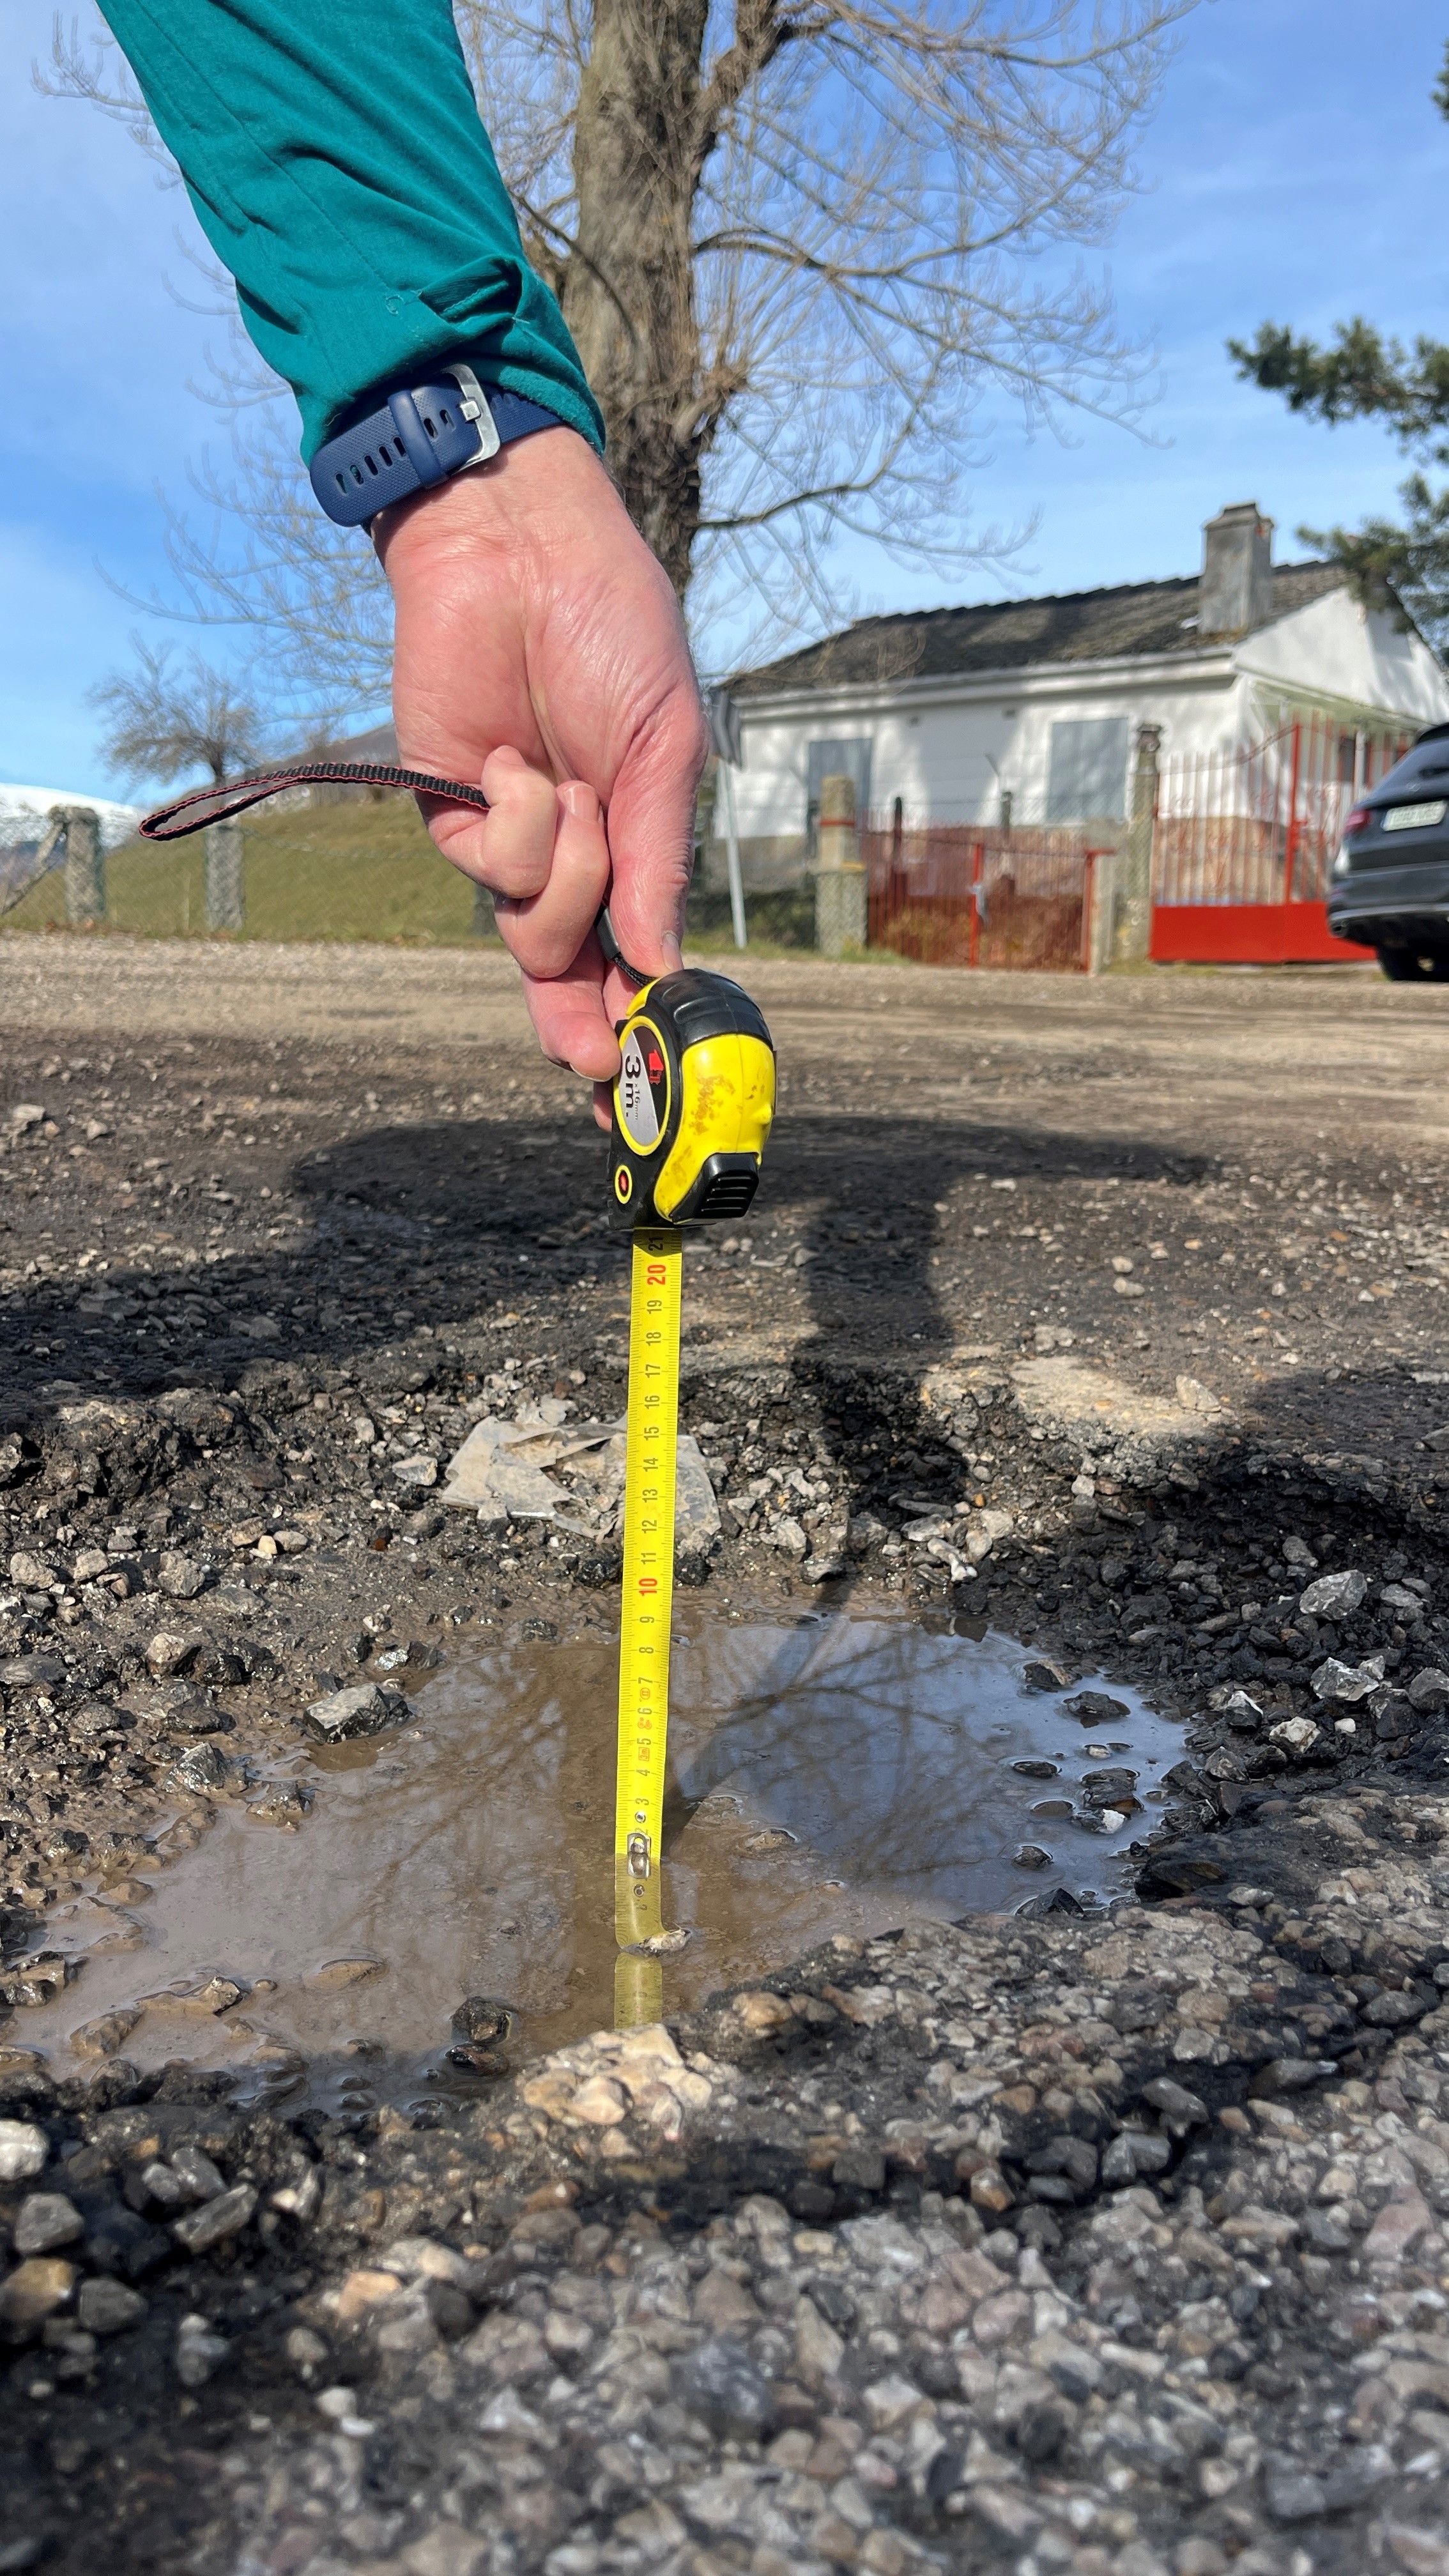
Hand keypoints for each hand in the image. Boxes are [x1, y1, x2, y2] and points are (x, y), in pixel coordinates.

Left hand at [374, 429, 706, 1107]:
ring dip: (568, 877)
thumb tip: (662, 965)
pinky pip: (492, 871)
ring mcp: (506, 840)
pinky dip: (516, 826)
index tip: (643, 1088)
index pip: (630, 954)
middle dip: (585, 1023)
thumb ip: (658, 863)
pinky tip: (515, 763)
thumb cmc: (612, 632)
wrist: (522, 550)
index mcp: (630, 842)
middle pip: (570, 976)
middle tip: (599, 1060)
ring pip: (537, 933)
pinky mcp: (451, 817)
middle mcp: (567, 854)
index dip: (634, 1023)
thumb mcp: (664, 754)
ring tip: (570, 791)